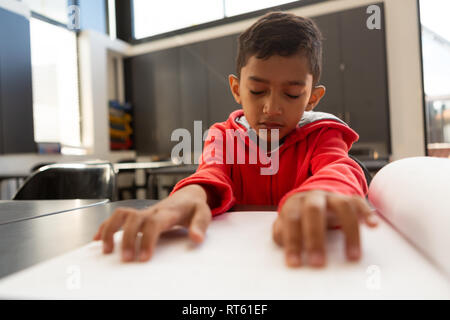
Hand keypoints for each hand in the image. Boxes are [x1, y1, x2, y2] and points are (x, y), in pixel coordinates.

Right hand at [92, 184, 211, 261]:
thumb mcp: (203, 213)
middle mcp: (152, 211)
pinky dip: (105, 227)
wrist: (187, 195)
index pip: (153, 223)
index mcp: (167, 212)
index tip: (144, 257)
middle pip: (133, 219)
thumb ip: (200, 225)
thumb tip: (196, 238)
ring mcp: (143, 212)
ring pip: (121, 215)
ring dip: (110, 230)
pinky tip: (97, 240)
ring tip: (106, 250)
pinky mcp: (137, 216)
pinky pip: (117, 218)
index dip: (146, 239)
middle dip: (127, 239)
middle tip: (126, 259)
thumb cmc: (193, 207)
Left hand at [273, 190, 377, 267]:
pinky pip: (359, 204)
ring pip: (342, 207)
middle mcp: (313, 197)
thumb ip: (282, 232)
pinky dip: (367, 214)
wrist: (311, 196)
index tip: (295, 263)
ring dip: (349, 232)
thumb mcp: (286, 223)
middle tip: (318, 263)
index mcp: (295, 204)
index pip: (291, 220)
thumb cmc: (298, 216)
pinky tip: (373, 226)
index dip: (293, 242)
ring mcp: (333, 197)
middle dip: (315, 237)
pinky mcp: (349, 199)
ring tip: (352, 256)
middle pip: (314, 211)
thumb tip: (284, 242)